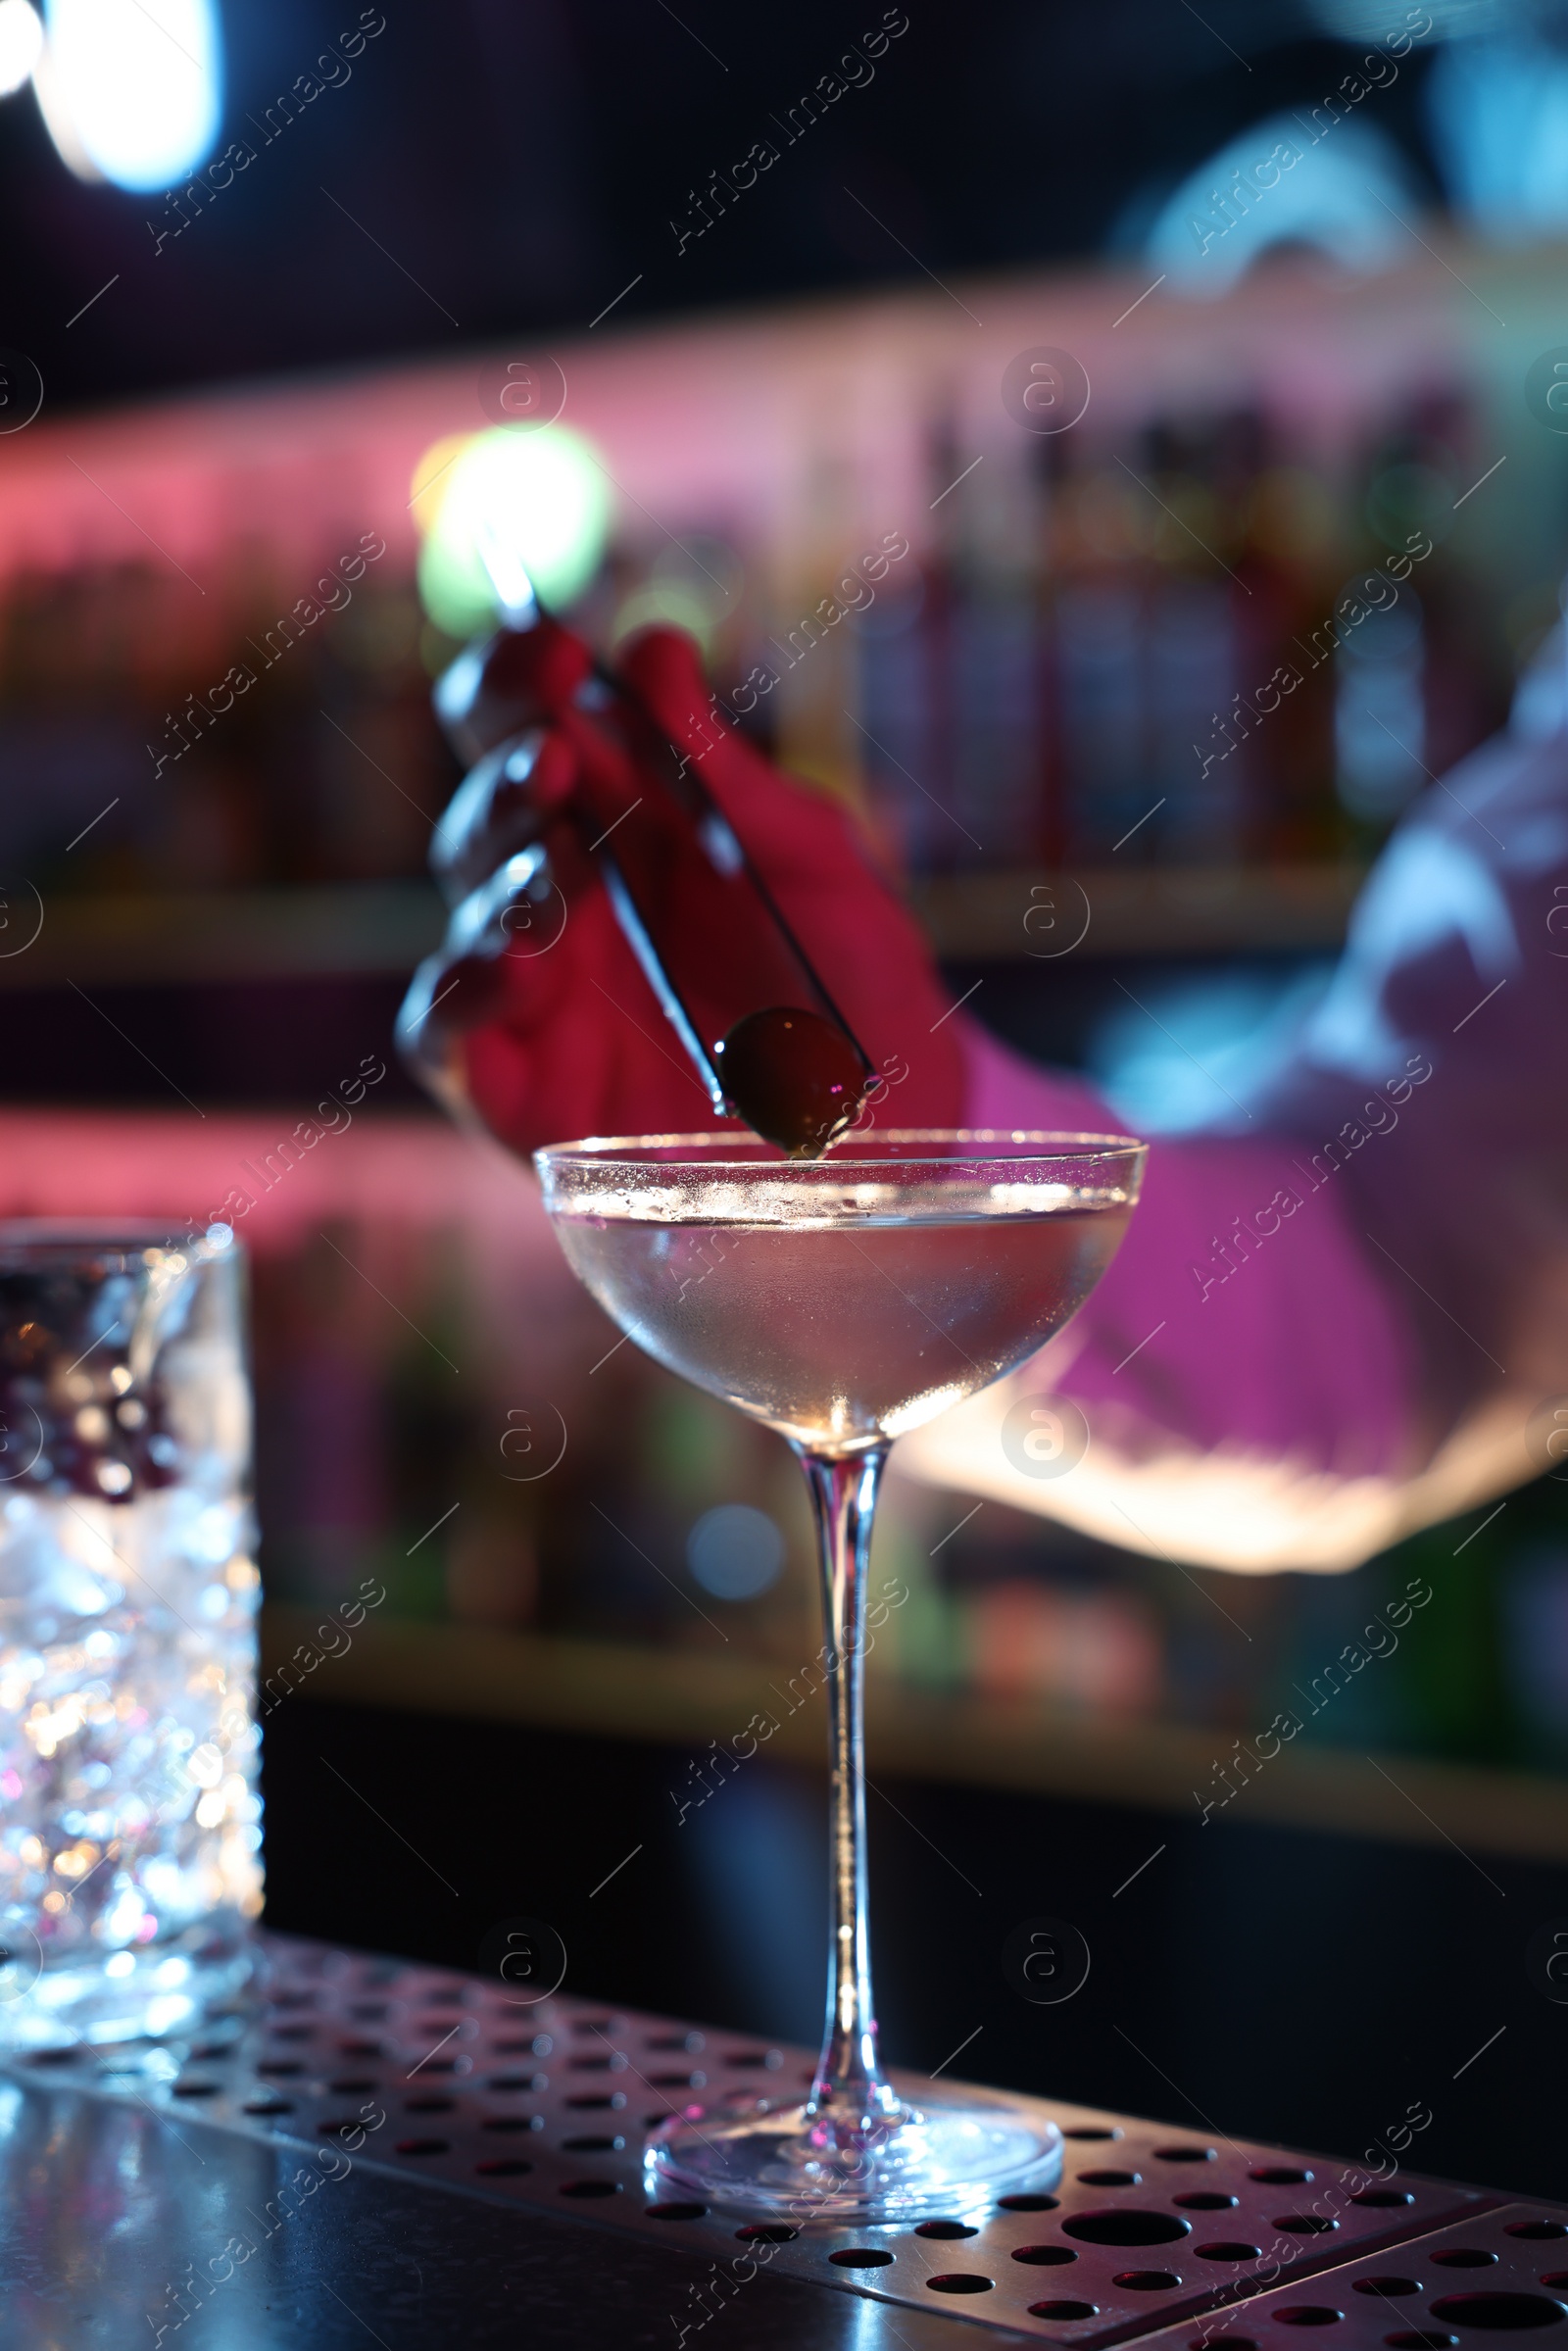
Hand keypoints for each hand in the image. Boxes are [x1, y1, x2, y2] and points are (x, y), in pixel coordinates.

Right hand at [398, 617, 964, 1155]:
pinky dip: (461, 995)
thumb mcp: (817, 868)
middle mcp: (568, 898)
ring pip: (469, 909)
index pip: (534, 722)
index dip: (518, 673)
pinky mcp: (525, 1094)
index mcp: (628, 822)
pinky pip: (448, 1037)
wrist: (899, 1139)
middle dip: (509, 769)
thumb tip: (652, 649)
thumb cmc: (857, 986)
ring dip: (503, 875)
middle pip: (488, 807)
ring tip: (560, 873)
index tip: (553, 649)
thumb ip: (731, 775)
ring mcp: (542, 996)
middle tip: (558, 762)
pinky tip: (513, 968)